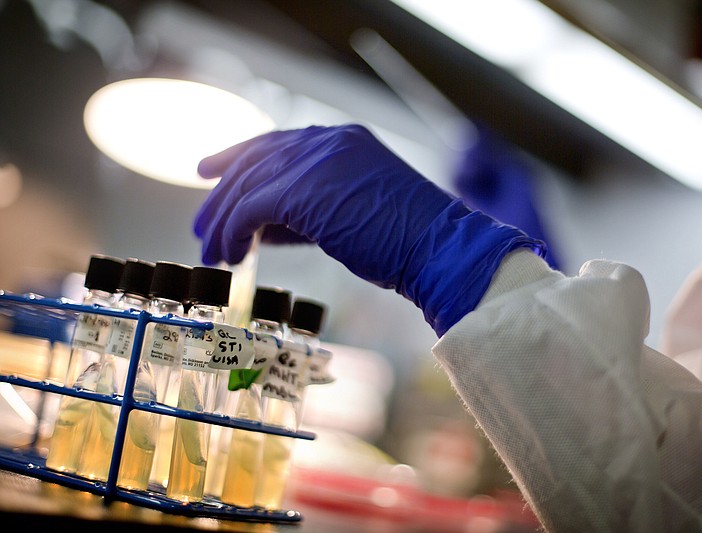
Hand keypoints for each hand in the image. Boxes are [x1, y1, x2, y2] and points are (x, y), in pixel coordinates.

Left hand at [194, 124, 545, 334]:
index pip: (277, 142)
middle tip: (202, 224)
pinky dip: (233, 231)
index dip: (238, 157)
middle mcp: (327, 140)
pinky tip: (230, 253)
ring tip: (212, 250)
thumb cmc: (406, 241)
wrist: (438, 248)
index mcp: (343, 139)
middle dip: (221, 192)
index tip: (211, 173)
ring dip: (223, 220)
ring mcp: (316, 160)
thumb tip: (260, 225)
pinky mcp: (304, 190)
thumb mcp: (352, 213)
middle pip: (255, 159)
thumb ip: (307, 210)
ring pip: (248, 183)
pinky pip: (251, 207)